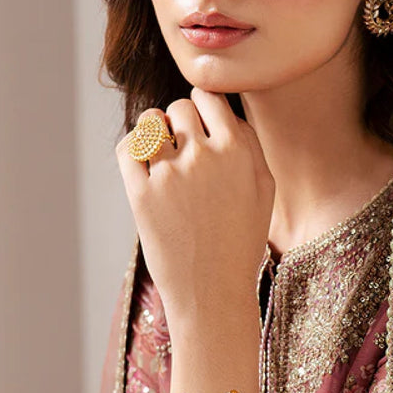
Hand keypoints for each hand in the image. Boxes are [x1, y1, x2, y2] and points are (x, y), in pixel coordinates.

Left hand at [115, 89, 274, 327]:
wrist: (214, 295)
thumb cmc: (240, 244)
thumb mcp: (264, 192)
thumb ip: (249, 145)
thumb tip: (222, 112)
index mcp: (238, 152)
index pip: (209, 97)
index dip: (203, 107)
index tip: (201, 126)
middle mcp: (203, 157)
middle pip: (179, 108)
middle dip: (180, 124)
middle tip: (184, 152)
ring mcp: (169, 175)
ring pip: (150, 123)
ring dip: (154, 133)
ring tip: (162, 156)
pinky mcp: (141, 195)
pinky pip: (128, 149)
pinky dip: (133, 150)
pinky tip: (144, 166)